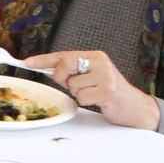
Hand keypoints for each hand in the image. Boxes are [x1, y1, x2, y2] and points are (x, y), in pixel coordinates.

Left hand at [30, 50, 159, 133]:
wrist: (136, 107)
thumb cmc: (111, 93)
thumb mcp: (92, 77)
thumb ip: (73, 72)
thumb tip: (48, 69)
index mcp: (95, 56)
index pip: (64, 55)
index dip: (44, 59)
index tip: (28, 62)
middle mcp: (100, 63)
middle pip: (65, 66)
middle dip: (62, 78)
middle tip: (74, 85)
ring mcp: (105, 77)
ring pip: (72, 85)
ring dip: (79, 94)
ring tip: (94, 94)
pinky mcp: (107, 91)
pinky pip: (81, 97)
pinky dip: (86, 102)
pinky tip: (99, 101)